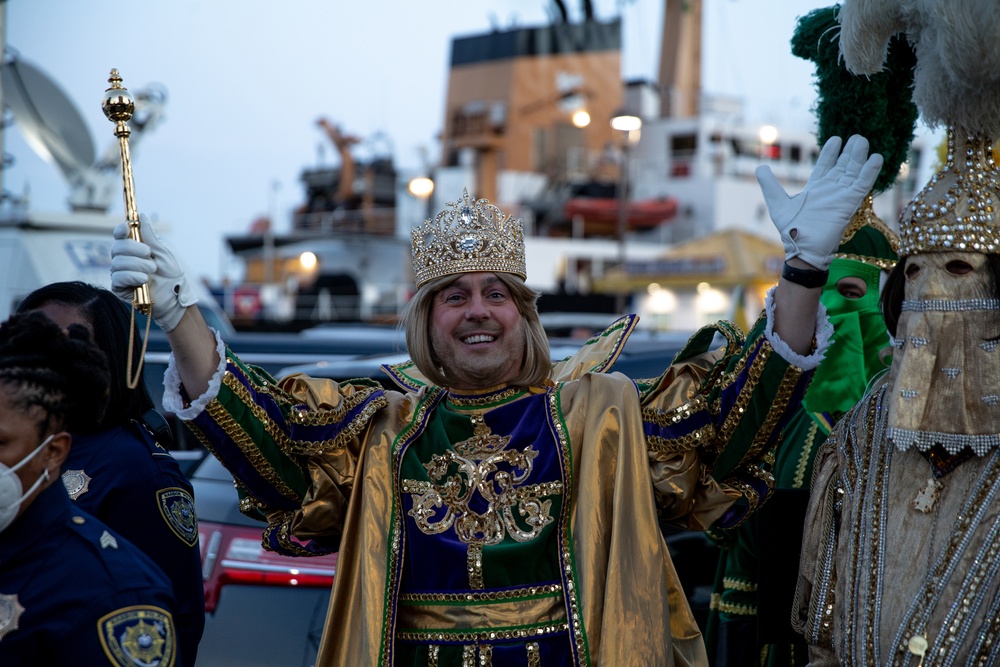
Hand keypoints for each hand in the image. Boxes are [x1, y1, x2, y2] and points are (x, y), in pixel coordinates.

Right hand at [110, 214, 197, 332]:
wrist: (176, 297)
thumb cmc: (172, 274)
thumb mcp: (163, 252)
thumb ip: (150, 236)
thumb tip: (142, 216)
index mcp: (135, 248)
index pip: (120, 235)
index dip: (121, 230)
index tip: (127, 228)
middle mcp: (125, 259)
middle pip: (117, 247)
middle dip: (133, 249)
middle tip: (149, 254)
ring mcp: (121, 273)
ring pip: (117, 263)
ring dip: (137, 265)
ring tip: (152, 270)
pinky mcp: (120, 288)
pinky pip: (117, 277)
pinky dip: (131, 276)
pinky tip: (144, 280)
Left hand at [756, 135, 882, 269]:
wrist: (802, 248)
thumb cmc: (791, 230)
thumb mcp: (777, 202)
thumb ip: (770, 184)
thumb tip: (760, 167)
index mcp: (814, 189)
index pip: (825, 166)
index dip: (830, 152)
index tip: (836, 138)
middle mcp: (830, 190)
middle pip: (842, 166)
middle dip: (849, 151)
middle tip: (857, 136)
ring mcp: (841, 195)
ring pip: (853, 171)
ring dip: (859, 157)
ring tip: (863, 140)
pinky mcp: (849, 203)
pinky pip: (862, 185)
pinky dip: (869, 172)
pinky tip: (876, 158)